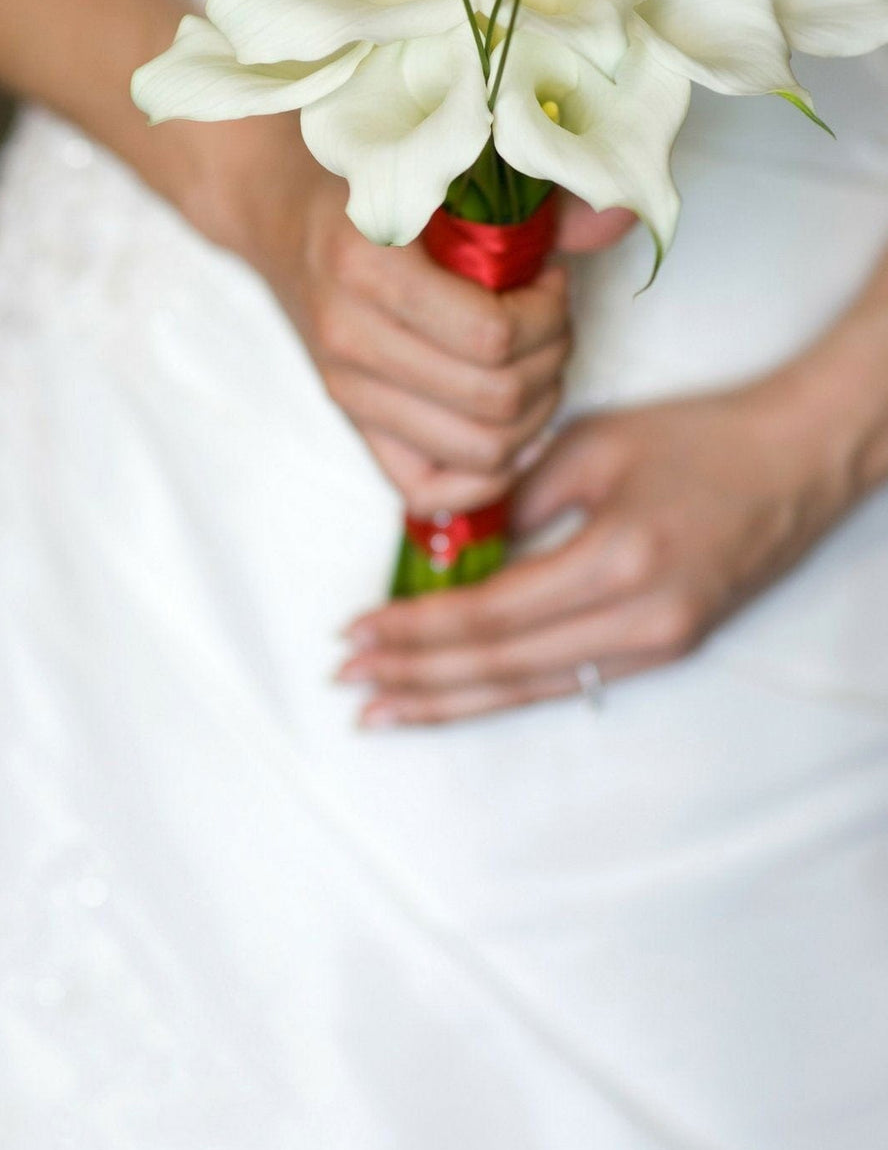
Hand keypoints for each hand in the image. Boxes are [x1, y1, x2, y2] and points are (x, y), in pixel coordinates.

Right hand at [234, 131, 572, 517]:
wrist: (283, 218)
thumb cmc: (377, 185)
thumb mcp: (448, 166)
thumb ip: (539, 194)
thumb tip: (623, 218)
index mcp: (366, 265)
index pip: (492, 336)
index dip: (546, 313)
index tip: (547, 277)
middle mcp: (348, 337)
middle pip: (497, 397)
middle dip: (550, 358)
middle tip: (550, 319)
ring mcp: (346, 391)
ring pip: (482, 449)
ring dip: (534, 410)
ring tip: (534, 360)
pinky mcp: (353, 427)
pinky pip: (435, 491)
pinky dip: (490, 472)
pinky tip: (509, 419)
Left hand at [339, 373, 856, 723]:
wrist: (800, 461)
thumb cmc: (701, 438)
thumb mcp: (596, 443)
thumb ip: (516, 496)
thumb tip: (446, 544)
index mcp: (618, 560)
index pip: (490, 615)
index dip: (416, 631)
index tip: (355, 632)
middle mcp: (640, 620)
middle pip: (503, 668)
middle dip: (417, 679)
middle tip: (350, 685)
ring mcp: (658, 645)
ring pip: (532, 690)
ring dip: (451, 703)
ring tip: (384, 710)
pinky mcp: (666, 650)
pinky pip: (568, 683)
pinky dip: (503, 693)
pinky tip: (457, 700)